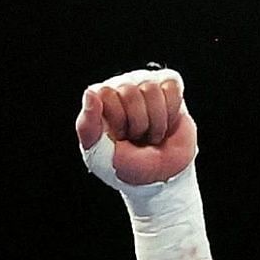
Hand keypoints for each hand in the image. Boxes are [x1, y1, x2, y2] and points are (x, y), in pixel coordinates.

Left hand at [76, 68, 196, 184]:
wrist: (159, 175)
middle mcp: (119, 87)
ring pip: (152, 89)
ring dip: (155, 121)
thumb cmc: (124, 164)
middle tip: (136, 137)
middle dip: (137, 122)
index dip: (117, 119)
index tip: (118, 137)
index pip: (106, 93)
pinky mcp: (169, 86)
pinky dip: (171, 111)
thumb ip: (87, 125)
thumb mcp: (98, 152)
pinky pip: (172, 87)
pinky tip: (165, 122)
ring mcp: (144, 84)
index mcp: (97, 101)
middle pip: (130, 90)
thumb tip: (90, 92)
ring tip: (150, 133)